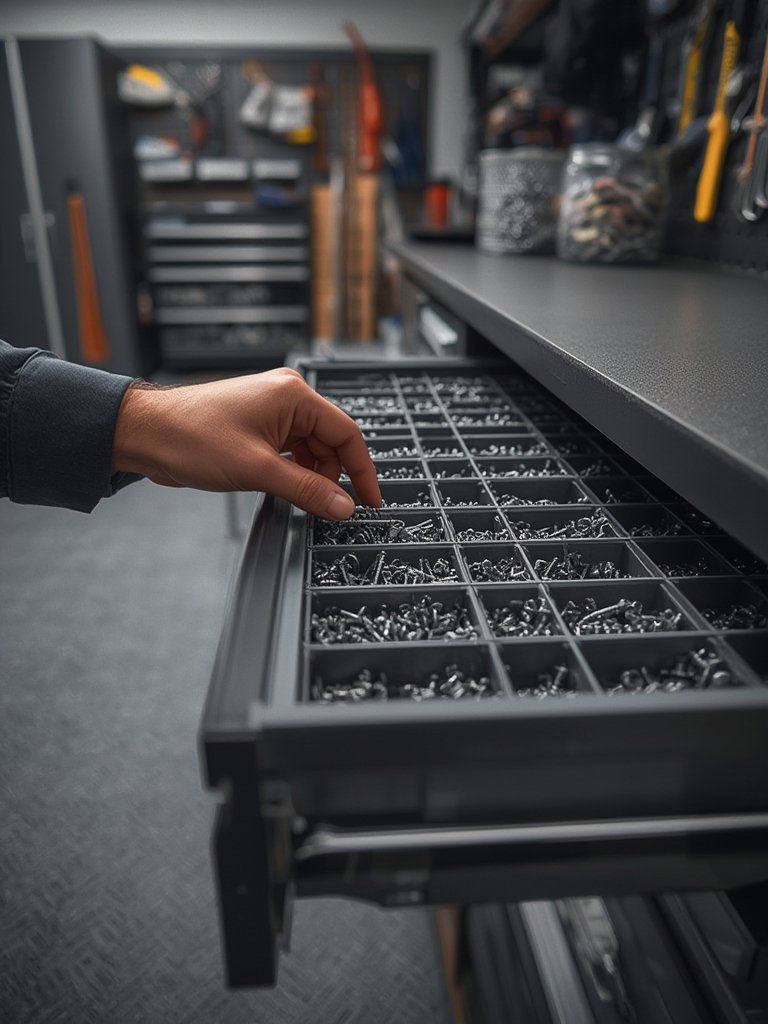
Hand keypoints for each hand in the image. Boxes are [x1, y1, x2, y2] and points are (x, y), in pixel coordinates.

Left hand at [112, 368, 380, 518]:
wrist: (146, 434)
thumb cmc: (191, 437)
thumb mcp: (257, 470)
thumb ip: (306, 490)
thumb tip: (342, 505)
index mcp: (293, 395)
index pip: (346, 434)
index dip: (362, 470)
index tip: (370, 500)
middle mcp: (286, 397)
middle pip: (330, 443)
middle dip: (331, 477)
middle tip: (326, 508)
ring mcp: (271, 411)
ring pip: (310, 450)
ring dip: (310, 477)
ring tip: (297, 499)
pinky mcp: (257, 427)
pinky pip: (290, 452)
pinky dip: (293, 473)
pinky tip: (283, 489)